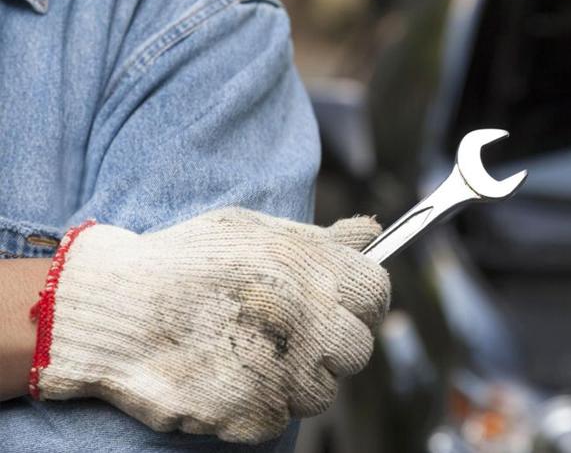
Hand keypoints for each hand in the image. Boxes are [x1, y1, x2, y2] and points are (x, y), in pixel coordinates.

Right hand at [30, 208, 389, 442]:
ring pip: (322, 391)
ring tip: (249, 353)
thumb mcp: (253, 229)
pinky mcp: (255, 412)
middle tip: (290, 334)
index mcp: (311, 269)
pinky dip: (259, 404)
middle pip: (357, 349)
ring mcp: (283, 370)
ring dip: (295, 379)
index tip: (340, 307)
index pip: (376, 294)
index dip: (362, 302)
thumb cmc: (185, 261)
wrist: (117, 307)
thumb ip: (320, 239)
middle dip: (330, 344)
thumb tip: (371, 233)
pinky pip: (280, 418)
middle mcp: (307, 319)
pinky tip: (227, 376)